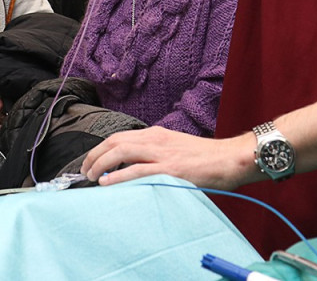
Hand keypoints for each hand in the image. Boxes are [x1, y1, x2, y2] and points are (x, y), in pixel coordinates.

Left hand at [81, 127, 256, 188]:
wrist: (231, 158)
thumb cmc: (206, 158)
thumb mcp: (175, 148)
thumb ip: (155, 155)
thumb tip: (132, 169)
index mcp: (156, 134)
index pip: (119, 137)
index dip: (100, 148)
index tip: (90, 161)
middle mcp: (155, 139)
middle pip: (114, 141)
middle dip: (94, 155)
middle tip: (84, 171)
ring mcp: (162, 153)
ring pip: (121, 152)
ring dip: (101, 164)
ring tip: (91, 177)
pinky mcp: (170, 169)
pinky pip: (138, 170)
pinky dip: (118, 176)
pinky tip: (107, 183)